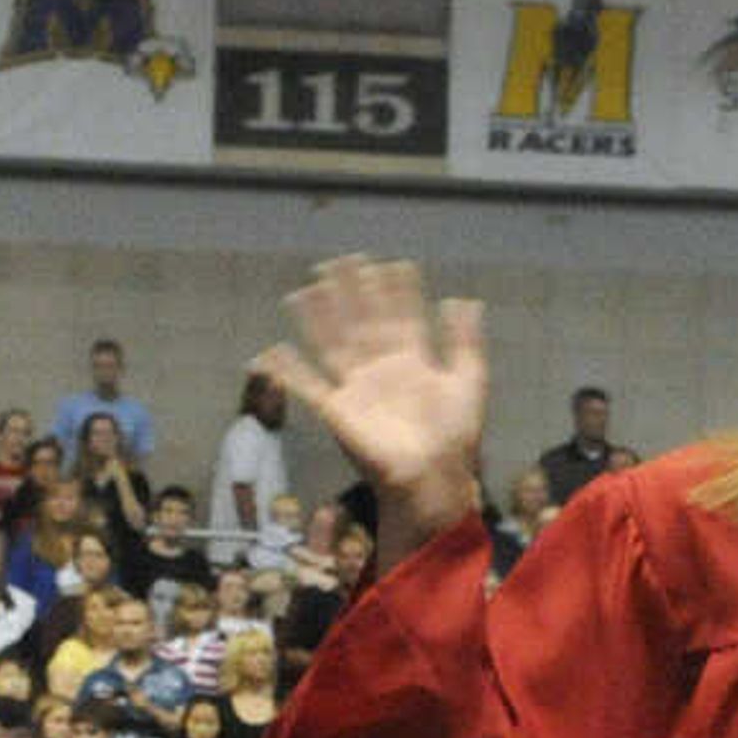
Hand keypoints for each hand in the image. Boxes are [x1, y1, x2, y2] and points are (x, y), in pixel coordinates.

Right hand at [259, 258, 487, 554]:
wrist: (434, 477)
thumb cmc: (455, 436)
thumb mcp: (469, 381)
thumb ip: (465, 340)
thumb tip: (464, 298)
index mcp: (411, 360)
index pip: (399, 316)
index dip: (394, 290)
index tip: (388, 262)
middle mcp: (380, 369)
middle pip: (360, 322)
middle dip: (349, 292)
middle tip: (338, 260)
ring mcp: (356, 389)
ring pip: (331, 344)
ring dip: (317, 318)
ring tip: (304, 290)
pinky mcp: (337, 411)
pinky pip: (307, 387)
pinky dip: (287, 372)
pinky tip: (268, 353)